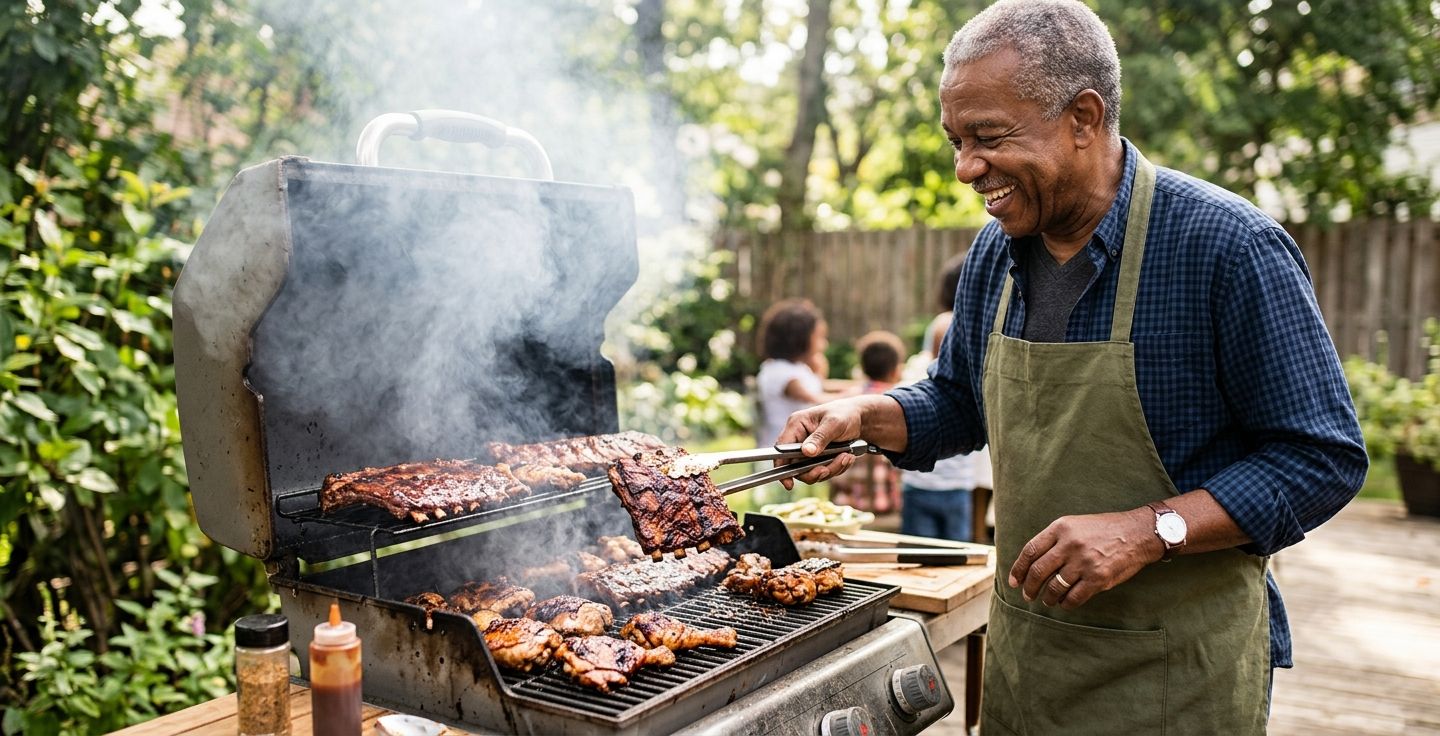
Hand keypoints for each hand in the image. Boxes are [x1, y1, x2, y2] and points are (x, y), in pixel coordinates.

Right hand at [773, 396, 867, 488]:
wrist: (860, 419)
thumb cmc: (845, 414)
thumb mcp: (834, 423)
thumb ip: (820, 437)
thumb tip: (807, 452)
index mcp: (796, 425)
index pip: (781, 449)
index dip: (781, 466)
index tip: (788, 484)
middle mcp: (799, 439)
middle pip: (796, 466)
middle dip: (815, 471)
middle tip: (827, 470)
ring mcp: (809, 451)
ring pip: (812, 472)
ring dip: (831, 469)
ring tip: (846, 456)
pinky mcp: (819, 458)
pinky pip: (824, 472)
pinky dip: (837, 468)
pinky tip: (847, 456)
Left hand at [1007, 508, 1160, 609]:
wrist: (1137, 533)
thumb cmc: (1103, 529)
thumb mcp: (1075, 524)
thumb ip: (1054, 540)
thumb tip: (1031, 563)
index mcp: (1061, 527)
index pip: (1030, 551)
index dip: (1018, 569)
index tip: (1014, 581)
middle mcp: (1070, 544)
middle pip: (1038, 571)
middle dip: (1029, 587)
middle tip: (1028, 596)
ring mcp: (1084, 562)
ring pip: (1054, 587)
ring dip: (1047, 598)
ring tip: (1047, 600)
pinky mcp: (1098, 578)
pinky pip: (1074, 597)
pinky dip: (1066, 604)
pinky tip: (1064, 603)